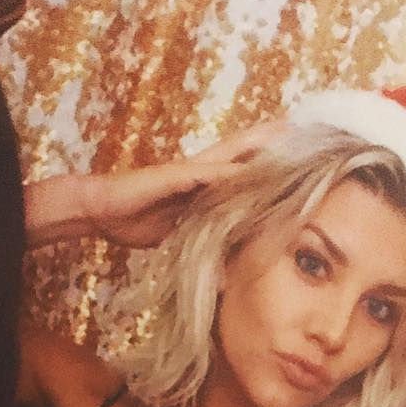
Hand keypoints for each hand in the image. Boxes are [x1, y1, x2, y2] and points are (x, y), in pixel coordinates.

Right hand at [26, 121, 287, 249]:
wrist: (99, 209)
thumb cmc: (134, 221)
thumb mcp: (179, 240)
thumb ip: (205, 251)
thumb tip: (226, 278)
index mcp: (203, 185)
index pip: (243, 170)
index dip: (270, 162)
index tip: (300, 155)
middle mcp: (200, 172)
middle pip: (245, 151)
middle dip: (273, 141)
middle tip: (305, 128)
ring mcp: (189, 171)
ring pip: (231, 153)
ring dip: (259, 143)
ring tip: (288, 133)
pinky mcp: (174, 176)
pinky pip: (207, 172)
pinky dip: (229, 170)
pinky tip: (250, 167)